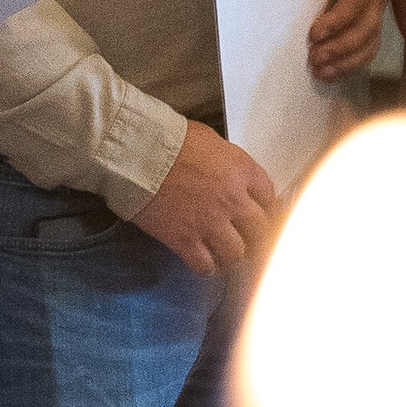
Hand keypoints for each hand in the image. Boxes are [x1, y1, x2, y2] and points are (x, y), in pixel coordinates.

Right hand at [129, 118, 276, 273]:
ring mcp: (209, 223)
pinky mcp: (184, 240)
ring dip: (231, 254)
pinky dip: (206, 267)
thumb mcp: (211, 140)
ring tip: (223, 252)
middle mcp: (232, 200)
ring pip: (235, 253)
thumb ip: (227, 161)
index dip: (265, 207)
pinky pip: (205, 266)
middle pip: (259, 229)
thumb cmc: (171, 139)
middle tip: (247, 238)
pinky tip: (202, 261)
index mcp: (241, 170)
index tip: (259, 213)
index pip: (268, 196)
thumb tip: (229, 174)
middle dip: (255, 235)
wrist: (137, 153)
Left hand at [307, 0, 386, 83]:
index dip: (338, 19)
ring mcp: (375, 13)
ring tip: (319, 71)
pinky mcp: (369, 29)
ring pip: (369, 43)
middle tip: (314, 57)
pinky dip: (348, 67)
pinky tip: (328, 75)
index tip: (314, 33)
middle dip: (340, 46)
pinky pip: (366, 52)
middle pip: (366, 26)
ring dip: (345, 62)